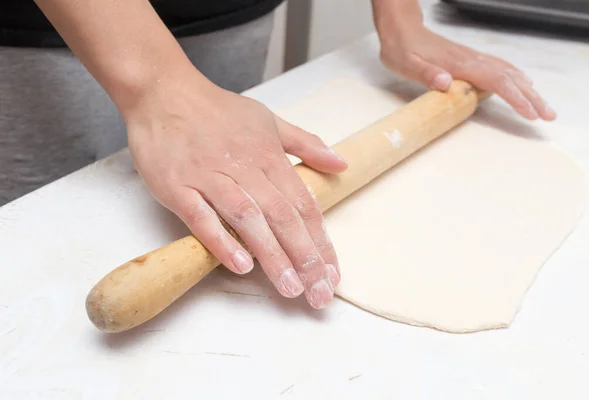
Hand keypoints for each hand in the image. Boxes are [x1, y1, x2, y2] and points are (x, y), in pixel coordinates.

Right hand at [126, 71, 347, 308]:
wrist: (163, 92)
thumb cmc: (218, 110)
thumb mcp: (269, 120)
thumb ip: (305, 144)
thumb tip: (341, 163)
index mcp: (268, 155)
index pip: (303, 204)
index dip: (321, 241)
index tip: (332, 272)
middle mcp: (243, 167)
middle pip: (281, 216)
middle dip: (304, 257)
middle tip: (318, 293)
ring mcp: (209, 176)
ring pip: (247, 218)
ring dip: (271, 254)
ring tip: (289, 288)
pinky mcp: (177, 185)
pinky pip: (201, 216)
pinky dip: (220, 240)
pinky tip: (240, 266)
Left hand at [377, 23, 555, 120]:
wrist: (401, 30)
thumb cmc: (401, 49)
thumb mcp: (406, 64)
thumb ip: (426, 73)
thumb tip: (446, 82)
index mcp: (459, 64)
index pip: (494, 81)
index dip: (514, 97)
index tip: (529, 112)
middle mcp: (471, 60)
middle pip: (509, 78)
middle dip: (531, 98)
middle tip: (548, 115)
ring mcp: (472, 59)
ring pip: (507, 73)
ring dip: (528, 90)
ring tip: (543, 107)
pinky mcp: (469, 60)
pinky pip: (499, 68)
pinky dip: (516, 78)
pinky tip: (524, 84)